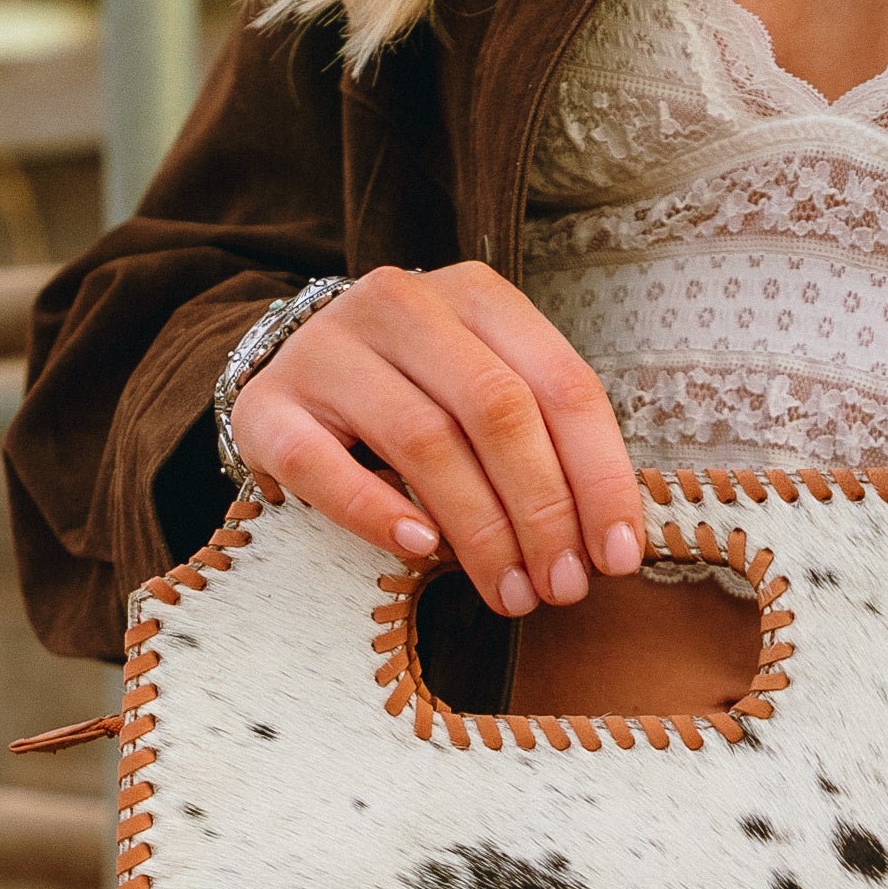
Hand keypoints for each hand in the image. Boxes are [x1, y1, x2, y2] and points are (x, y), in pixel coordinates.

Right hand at [228, 262, 644, 616]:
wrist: (292, 373)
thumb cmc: (413, 394)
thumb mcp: (484, 391)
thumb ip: (543, 442)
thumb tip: (608, 541)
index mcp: (476, 295)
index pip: (561, 384)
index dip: (599, 476)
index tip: (618, 556)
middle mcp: (402, 305)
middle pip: (498, 412)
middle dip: (543, 512)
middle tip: (560, 588)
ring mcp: (329, 350)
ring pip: (424, 440)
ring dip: (478, 530)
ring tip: (509, 592)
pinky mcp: (270, 406)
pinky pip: (325, 466)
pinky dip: (376, 512)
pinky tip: (418, 548)